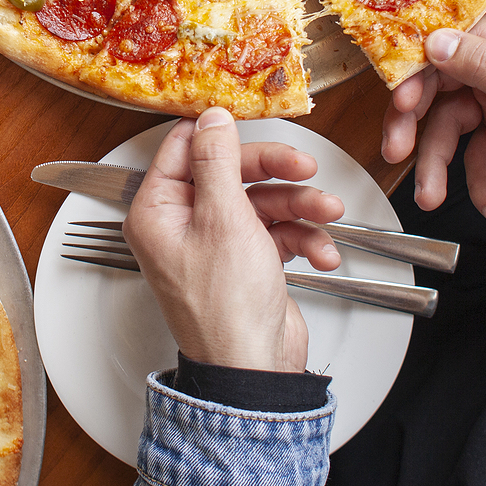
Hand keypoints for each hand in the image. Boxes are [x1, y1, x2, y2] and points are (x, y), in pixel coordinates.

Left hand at [121, 108, 343, 372]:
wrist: (255, 371)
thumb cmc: (226, 309)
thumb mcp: (224, 219)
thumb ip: (218, 162)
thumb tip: (211, 117)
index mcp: (158, 211)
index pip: (184, 148)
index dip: (219, 130)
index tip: (250, 113)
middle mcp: (182, 224)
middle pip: (231, 172)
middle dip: (275, 171)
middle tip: (305, 166)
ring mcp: (216, 244)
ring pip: (262, 201)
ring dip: (300, 206)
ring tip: (326, 214)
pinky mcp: (247, 262)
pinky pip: (277, 233)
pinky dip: (303, 239)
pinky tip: (320, 254)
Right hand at [404, 13, 485, 225]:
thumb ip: (484, 67)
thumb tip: (434, 40)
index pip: (446, 46)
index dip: (416, 75)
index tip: (399, 105)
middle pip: (438, 89)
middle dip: (416, 127)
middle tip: (396, 153)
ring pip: (449, 129)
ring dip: (440, 167)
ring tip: (432, 199)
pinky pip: (475, 157)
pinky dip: (480, 185)